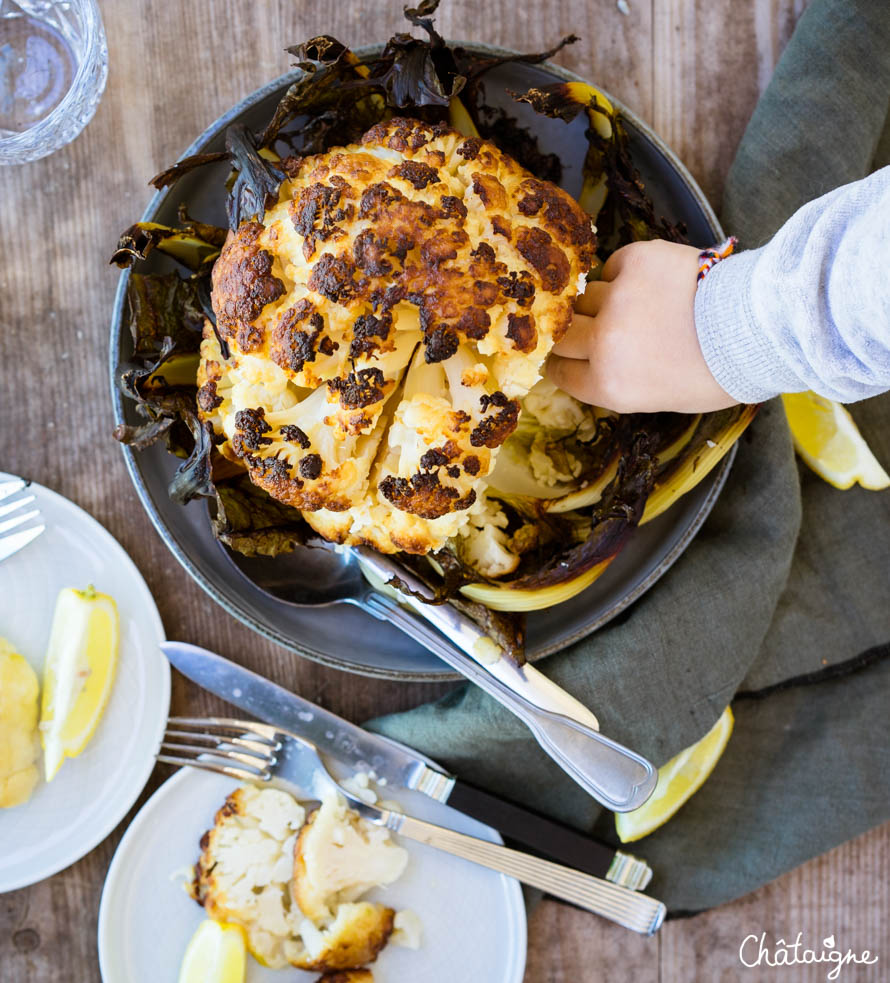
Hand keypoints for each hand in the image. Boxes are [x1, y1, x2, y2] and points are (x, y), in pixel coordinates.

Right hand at [547, 240, 737, 412]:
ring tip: (628, 305)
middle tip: (581, 329)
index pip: (559, 373)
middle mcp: (604, 342)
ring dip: (600, 303)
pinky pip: (612, 267)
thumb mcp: (658, 399)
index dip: (561, 364)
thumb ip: (618, 382)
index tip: (565, 358)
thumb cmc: (714, 374)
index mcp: (608, 384)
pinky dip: (623, 275)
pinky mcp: (636, 261)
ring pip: (585, 297)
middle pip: (560, 334)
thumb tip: (595, 363)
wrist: (755, 328)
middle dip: (568, 333)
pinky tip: (646, 283)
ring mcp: (618, 298)